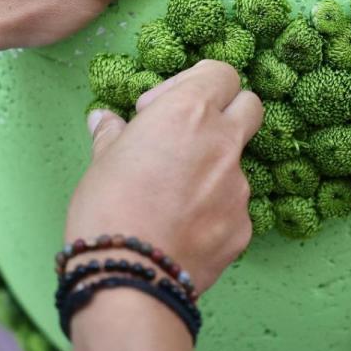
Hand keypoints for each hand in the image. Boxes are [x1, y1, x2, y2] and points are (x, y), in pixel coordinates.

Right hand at [66, 60, 262, 292]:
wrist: (130, 277)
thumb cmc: (108, 209)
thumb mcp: (101, 161)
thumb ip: (113, 134)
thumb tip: (105, 120)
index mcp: (189, 112)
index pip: (221, 74)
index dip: (194, 83)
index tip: (160, 107)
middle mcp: (223, 142)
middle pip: (249, 106)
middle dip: (224, 112)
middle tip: (185, 135)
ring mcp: (239, 187)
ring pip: (237, 162)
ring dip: (212, 167)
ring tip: (170, 196)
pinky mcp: (243, 226)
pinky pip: (232, 207)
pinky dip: (212, 210)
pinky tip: (180, 227)